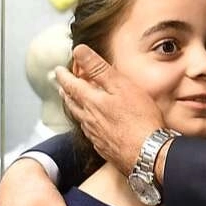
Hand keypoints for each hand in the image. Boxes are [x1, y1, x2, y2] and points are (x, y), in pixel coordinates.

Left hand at [54, 45, 162, 174]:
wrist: (147, 154)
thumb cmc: (139, 119)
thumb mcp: (120, 85)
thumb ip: (98, 68)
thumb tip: (78, 50)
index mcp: (91, 102)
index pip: (71, 85)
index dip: (63, 76)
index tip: (57, 70)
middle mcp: (89, 120)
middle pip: (72, 103)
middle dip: (65, 92)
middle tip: (60, 86)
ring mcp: (96, 135)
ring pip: (79, 118)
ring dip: (74, 107)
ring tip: (72, 103)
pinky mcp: (104, 148)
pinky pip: (89, 133)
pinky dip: (86, 124)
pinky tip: (91, 126)